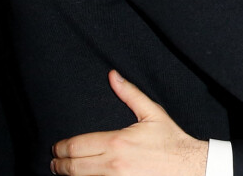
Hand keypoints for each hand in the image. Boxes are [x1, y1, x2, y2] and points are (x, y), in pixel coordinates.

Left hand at [51, 71, 207, 175]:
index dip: (62, 147)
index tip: (57, 147)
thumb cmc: (170, 139)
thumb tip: (113, 75)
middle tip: (54, 161)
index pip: (77, 146)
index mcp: (117, 142)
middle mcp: (112, 164)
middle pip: (73, 167)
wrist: (188, 166)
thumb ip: (130, 94)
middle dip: (59, 164)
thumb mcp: (152, 112)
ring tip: (63, 171)